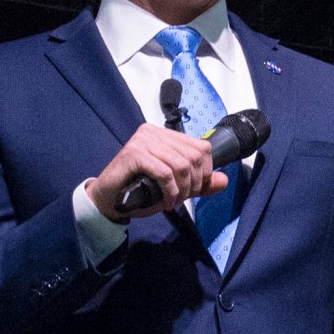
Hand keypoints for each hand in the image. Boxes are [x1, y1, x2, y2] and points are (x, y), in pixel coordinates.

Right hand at [86, 124, 227, 220]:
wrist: (109, 200)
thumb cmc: (140, 191)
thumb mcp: (176, 187)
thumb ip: (200, 183)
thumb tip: (224, 180)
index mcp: (165, 135)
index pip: (202, 147)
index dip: (205, 171)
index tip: (194, 189)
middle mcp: (154, 132)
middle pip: (194, 156)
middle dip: (194, 184)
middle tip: (182, 198)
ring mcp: (142, 140)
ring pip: (181, 165)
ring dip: (182, 190)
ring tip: (173, 201)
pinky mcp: (134, 153)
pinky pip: (164, 173)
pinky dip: (170, 191)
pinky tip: (166, 201)